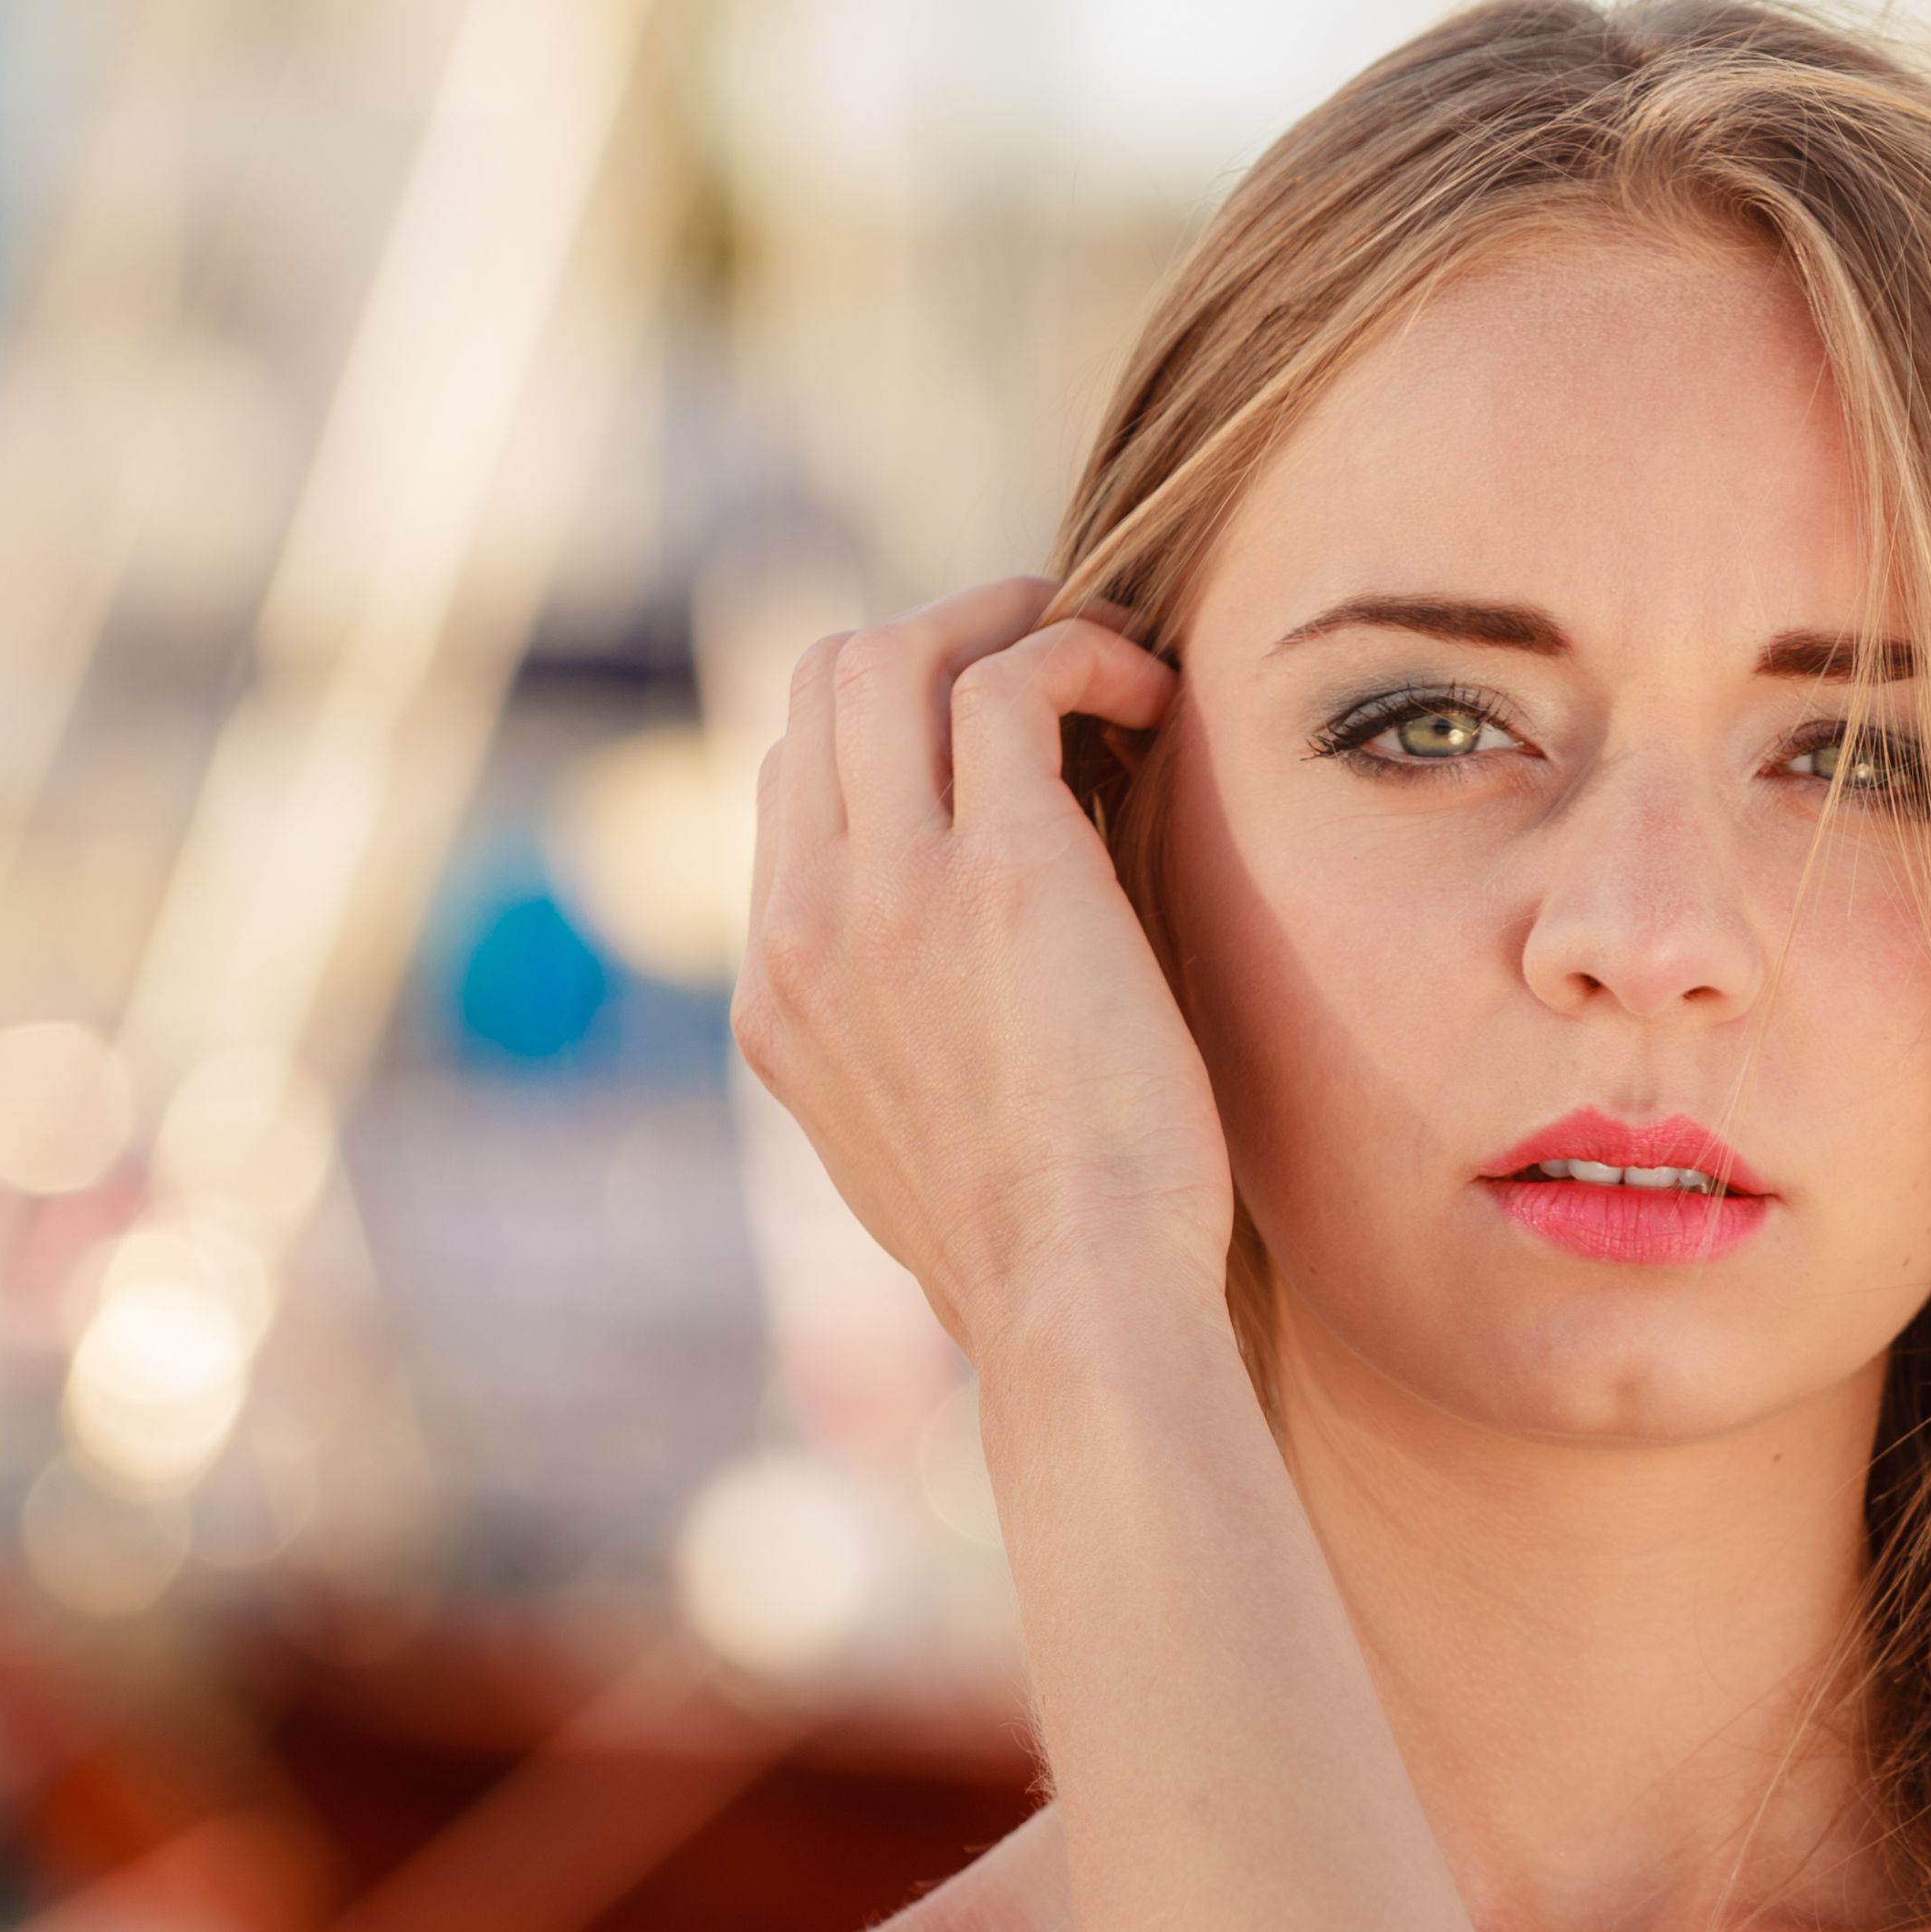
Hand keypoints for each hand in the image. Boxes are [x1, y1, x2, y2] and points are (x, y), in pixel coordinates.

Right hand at [735, 580, 1215, 1352]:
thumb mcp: (921, 1142)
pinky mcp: (1001, 872)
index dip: (898, 727)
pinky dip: (1079, 655)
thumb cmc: (1050, 1251)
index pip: (793, 779)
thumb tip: (966, 979)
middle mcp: (805, 926)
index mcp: (779, 990)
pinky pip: (1010, 684)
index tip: (1003, 738)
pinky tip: (1151, 700)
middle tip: (1050, 651)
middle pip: (821, 687)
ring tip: (1107, 654)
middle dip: (938, 636)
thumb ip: (906, 1038)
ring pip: (893, 655)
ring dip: (1006, 622)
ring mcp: (888, 892)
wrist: (1079, 1308)